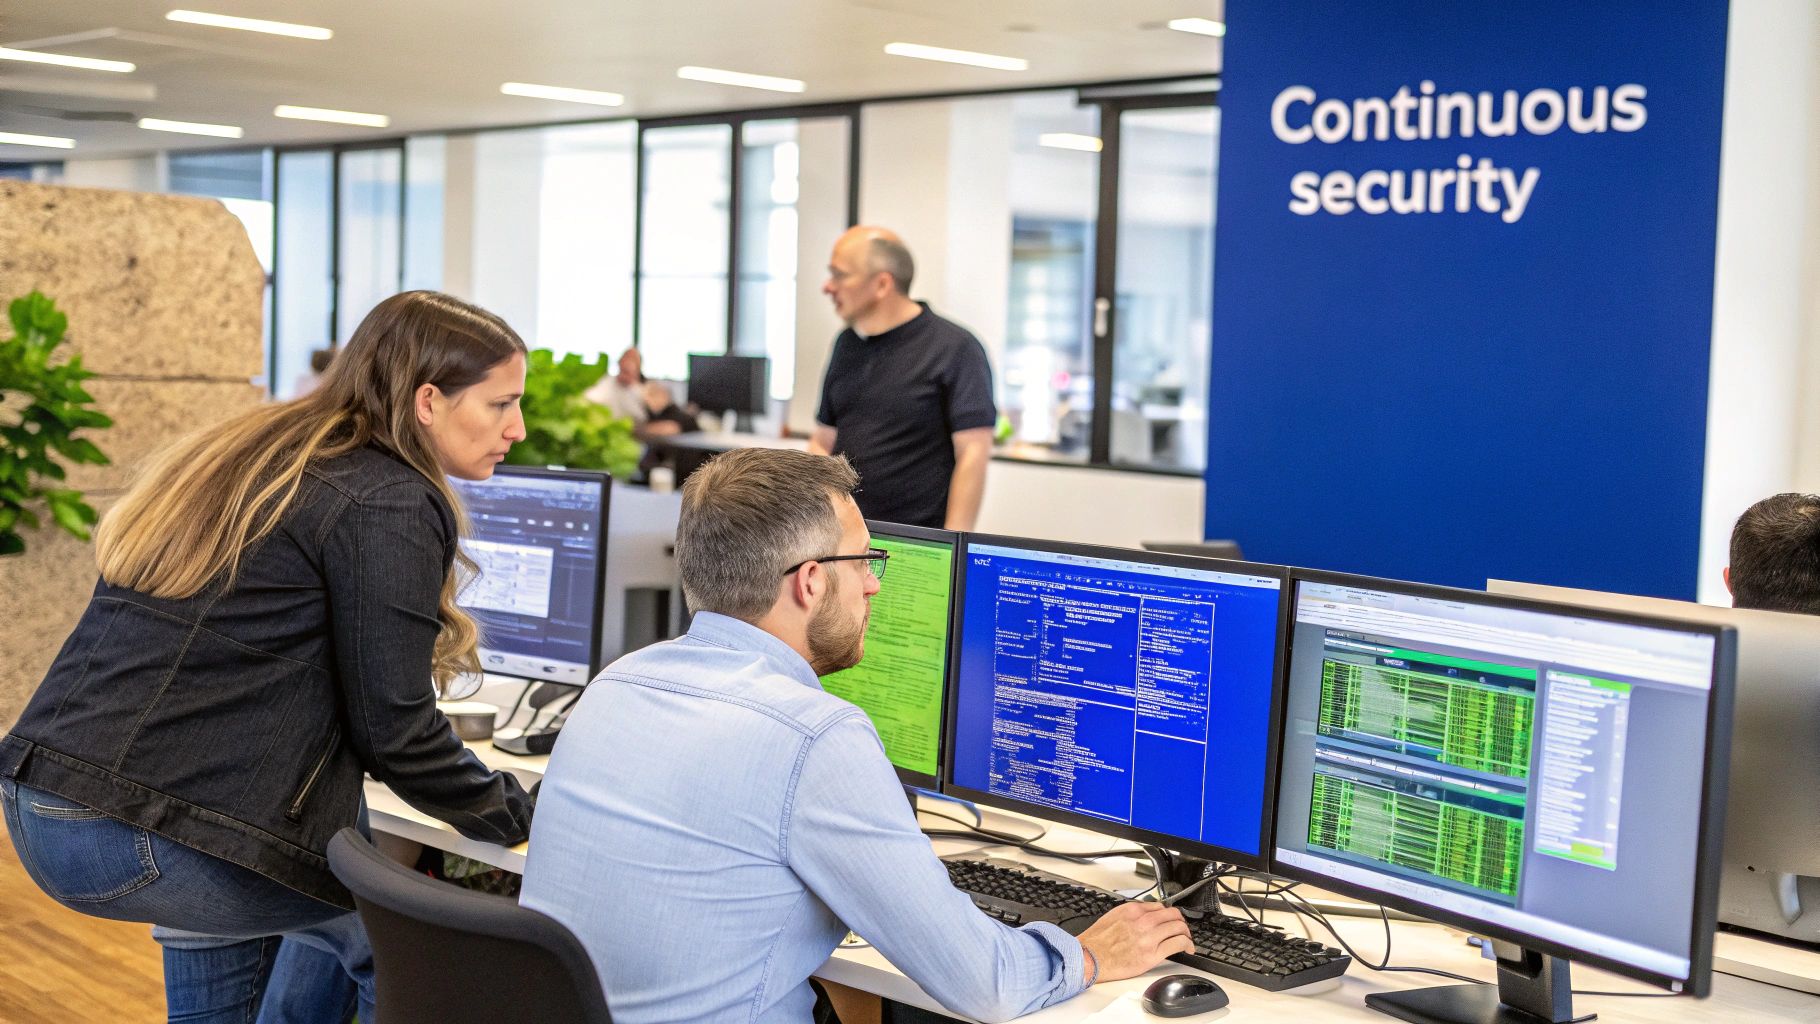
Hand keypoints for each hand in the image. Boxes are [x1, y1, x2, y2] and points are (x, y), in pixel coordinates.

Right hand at [1073, 902, 1193, 983]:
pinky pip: (1178, 943)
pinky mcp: (1153, 954)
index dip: (1168, 914)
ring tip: (1187, 940)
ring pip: (1179, 928)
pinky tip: (1188, 949)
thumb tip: (1145, 914)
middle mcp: (1143, 921)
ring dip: (1186, 933)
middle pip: (1173, 915)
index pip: (1160, 907)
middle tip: (1182, 929)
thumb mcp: (1113, 917)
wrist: (1090, 958)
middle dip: (1181, 922)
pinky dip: (1187, 945)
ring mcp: (1149, 937)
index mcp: (1133, 910)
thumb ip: (1132, 914)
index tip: (1171, 920)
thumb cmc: (1097, 942)